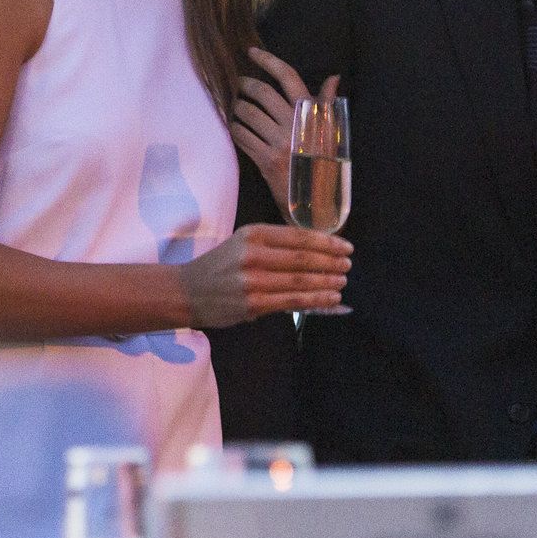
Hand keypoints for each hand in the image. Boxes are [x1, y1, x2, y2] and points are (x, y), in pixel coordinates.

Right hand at [176, 223, 350, 327]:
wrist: (188, 291)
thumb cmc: (221, 265)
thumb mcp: (243, 243)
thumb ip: (274, 244)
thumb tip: (317, 251)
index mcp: (253, 233)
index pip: (298, 236)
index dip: (326, 243)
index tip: (346, 247)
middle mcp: (253, 254)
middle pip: (303, 258)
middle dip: (331, 262)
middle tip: (348, 265)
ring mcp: (253, 280)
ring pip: (301, 281)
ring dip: (327, 282)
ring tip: (342, 282)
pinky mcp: (253, 303)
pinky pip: (292, 301)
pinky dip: (315, 300)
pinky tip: (330, 299)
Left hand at [230, 48, 339, 204]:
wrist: (318, 201)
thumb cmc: (325, 163)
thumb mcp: (331, 132)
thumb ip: (327, 104)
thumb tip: (333, 77)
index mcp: (311, 114)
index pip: (288, 77)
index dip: (268, 60)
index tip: (251, 52)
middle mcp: (295, 125)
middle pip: (262, 93)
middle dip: (245, 84)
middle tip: (239, 83)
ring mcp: (279, 143)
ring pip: (247, 113)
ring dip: (237, 106)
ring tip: (236, 106)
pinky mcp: (266, 160)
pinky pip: (241, 136)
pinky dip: (235, 128)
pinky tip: (236, 127)